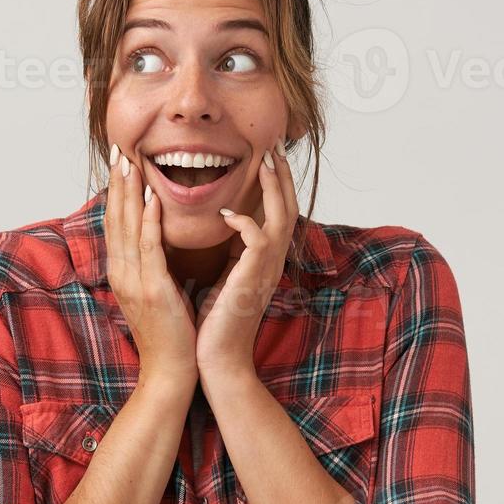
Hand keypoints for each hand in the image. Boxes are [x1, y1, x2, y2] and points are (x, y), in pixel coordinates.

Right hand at [103, 145, 198, 392]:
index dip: (117, 192)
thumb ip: (153, 266)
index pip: (117, 224)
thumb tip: (158, 243)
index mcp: (123, 272)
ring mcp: (134, 281)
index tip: (121, 163)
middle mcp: (122, 273)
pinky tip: (152, 199)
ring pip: (128, 228)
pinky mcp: (152, 290)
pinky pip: (149, 249)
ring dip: (129, 193)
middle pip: (116, 219)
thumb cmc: (170, 335)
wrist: (171, 372)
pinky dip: (149, 222)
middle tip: (119, 150)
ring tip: (131, 163)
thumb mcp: (157, 293)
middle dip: (118, 183)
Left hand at [193, 139, 297, 379]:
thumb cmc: (214, 321)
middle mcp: (271, 262)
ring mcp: (265, 271)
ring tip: (264, 160)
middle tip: (275, 143)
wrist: (216, 360)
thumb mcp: (223, 276)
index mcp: (263, 259)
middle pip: (289, 207)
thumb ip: (229, 251)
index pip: (277, 211)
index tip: (266, 154)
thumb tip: (222, 225)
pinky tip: (228, 212)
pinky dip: (246, 223)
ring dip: (273, 188)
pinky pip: (258, 241)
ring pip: (281, 217)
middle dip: (282, 174)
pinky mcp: (251, 280)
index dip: (275, 183)